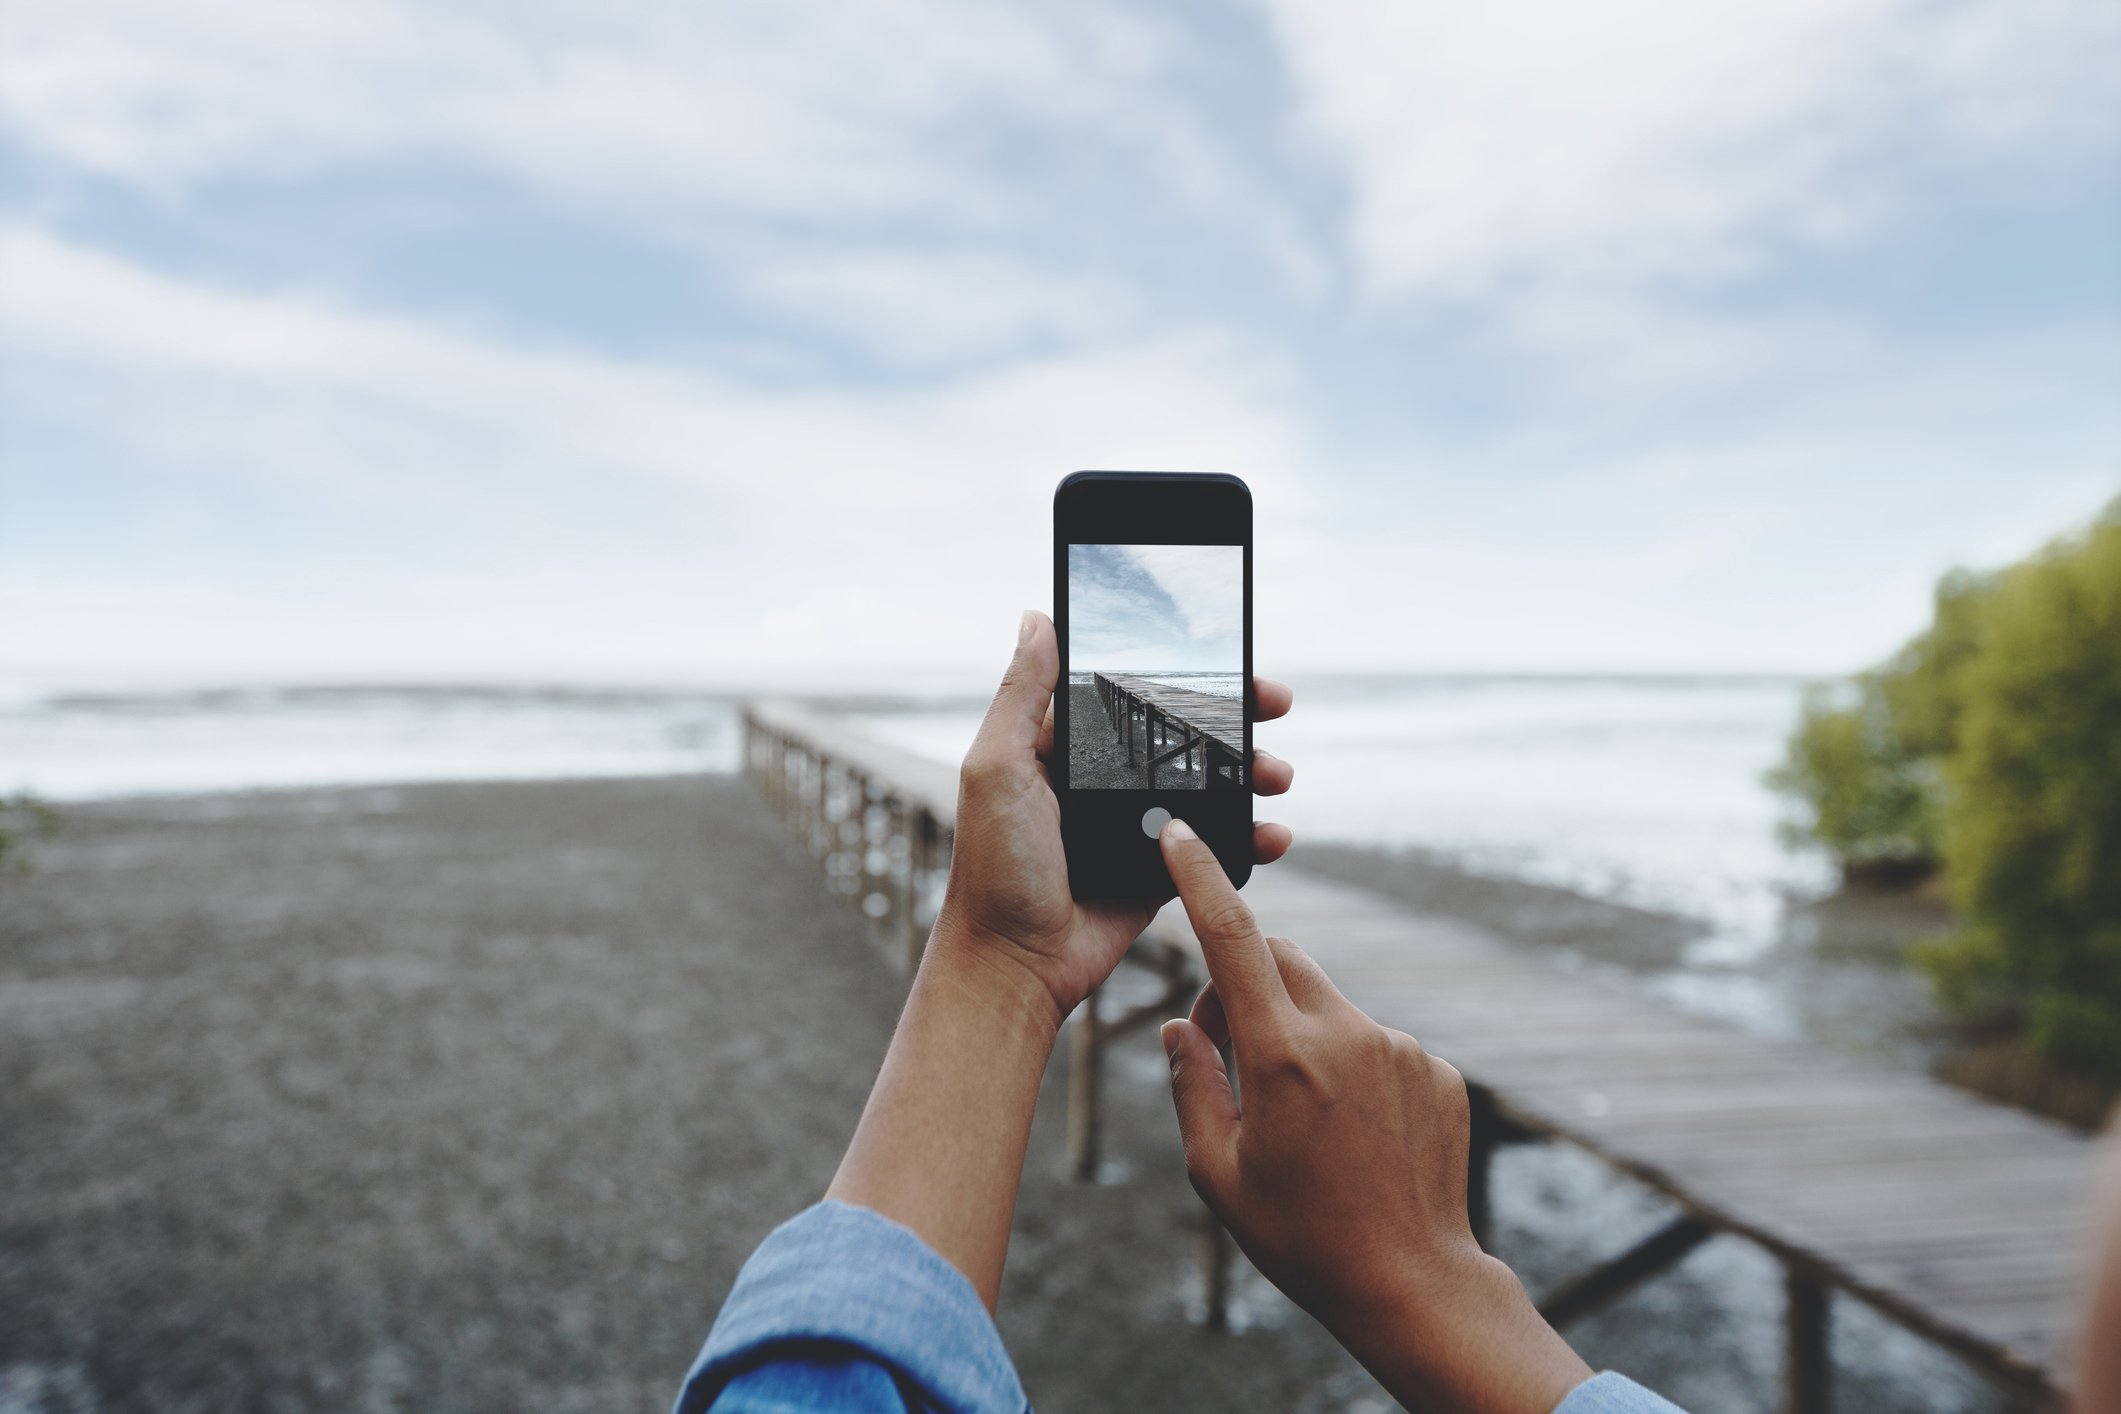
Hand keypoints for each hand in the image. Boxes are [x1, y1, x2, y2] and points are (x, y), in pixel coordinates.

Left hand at [932, 610, 1295, 1022]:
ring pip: (1205, 787)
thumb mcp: (996, 769)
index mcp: (1060, 749)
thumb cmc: (993, 868)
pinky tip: (1274, 835)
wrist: (1014, 965)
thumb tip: (1036, 617)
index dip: (1179, 674)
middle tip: (1275, 705)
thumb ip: (1021, 695)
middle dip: (1232, 720)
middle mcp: (1099, 782)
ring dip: (1250, 776)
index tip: (1226, 659)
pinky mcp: (1157, 873)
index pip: (1129, 694)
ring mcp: (1132, 827)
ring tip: (1278, 776)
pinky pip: (1213, 846)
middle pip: (1179, 735)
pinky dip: (1249, 839)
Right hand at [1156, 820, 1590, 1413]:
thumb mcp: (1218, 1171)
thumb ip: (1192, 1084)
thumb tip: (1179, 1027)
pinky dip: (1356, 1071)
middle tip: (1233, 1049)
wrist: (1413, 1283)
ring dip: (1305, 1037)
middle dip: (1248, 982)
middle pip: (1283, 959)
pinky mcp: (1439, 1072)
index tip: (1182, 835)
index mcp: (1282, 1055)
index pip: (1233, 938)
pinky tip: (1357, 1137)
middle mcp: (1347, 1035)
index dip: (1202, 879)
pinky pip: (1380, 1046)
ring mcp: (1401, 1051)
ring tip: (1308, 1123)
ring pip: (1332, 1008)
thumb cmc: (1303, 1237)